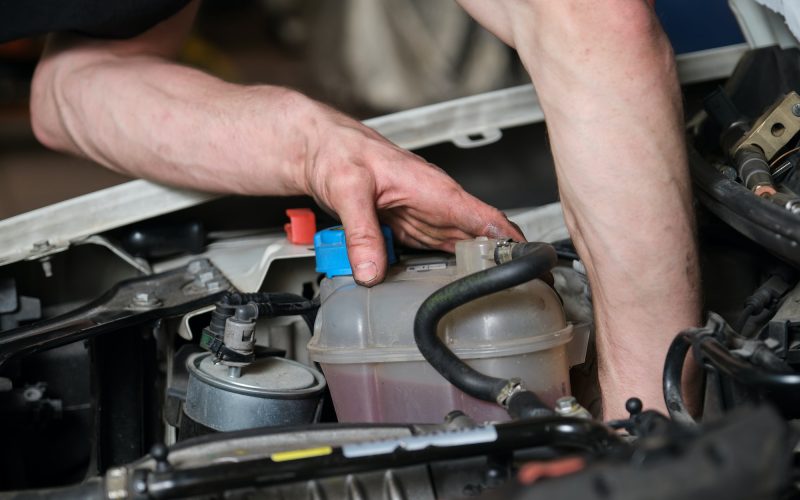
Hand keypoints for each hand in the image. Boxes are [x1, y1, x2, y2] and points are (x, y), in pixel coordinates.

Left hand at [298, 101, 523, 284]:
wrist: (319, 147)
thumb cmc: (339, 149)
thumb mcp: (348, 188)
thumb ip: (361, 232)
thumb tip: (371, 272)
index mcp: (433, 188)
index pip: (486, 217)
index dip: (513, 243)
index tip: (532, 268)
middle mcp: (434, 203)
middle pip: (478, 239)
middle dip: (498, 265)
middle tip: (513, 296)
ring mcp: (422, 216)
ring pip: (456, 248)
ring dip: (472, 270)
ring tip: (488, 298)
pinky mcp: (406, 226)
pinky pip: (430, 250)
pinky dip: (440, 269)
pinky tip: (445, 287)